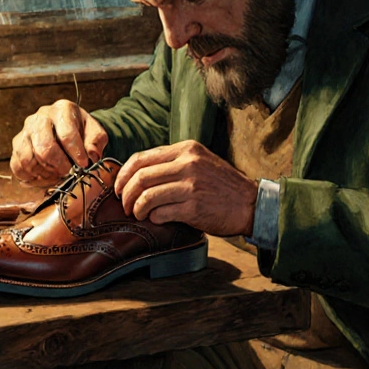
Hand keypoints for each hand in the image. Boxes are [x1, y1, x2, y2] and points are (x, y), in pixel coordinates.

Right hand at [10, 100, 108, 186]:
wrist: (67, 128)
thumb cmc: (81, 131)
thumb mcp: (95, 132)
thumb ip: (96, 142)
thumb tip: (91, 155)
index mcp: (62, 110)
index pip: (67, 134)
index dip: (76, 153)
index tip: (83, 165)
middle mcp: (40, 117)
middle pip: (44, 148)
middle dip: (59, 165)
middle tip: (68, 171)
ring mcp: (25, 131)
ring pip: (27, 159)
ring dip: (44, 172)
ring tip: (56, 173)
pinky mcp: (17, 145)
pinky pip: (17, 166)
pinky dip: (29, 177)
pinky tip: (43, 175)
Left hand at [113, 140, 256, 236]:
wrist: (250, 204)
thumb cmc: (222, 186)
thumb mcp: (200, 162)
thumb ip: (173, 163)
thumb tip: (137, 174)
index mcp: (186, 149)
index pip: (141, 158)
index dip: (123, 174)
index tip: (118, 187)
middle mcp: (188, 164)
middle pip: (140, 177)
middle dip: (125, 194)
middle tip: (124, 205)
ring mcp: (191, 185)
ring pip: (147, 196)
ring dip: (136, 208)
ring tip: (138, 214)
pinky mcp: (194, 207)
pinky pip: (160, 213)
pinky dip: (153, 218)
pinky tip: (156, 220)